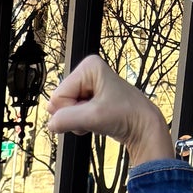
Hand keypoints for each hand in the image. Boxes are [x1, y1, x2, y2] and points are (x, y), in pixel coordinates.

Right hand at [46, 55, 173, 165]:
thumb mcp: (92, 117)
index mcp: (88, 66)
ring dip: (77, 120)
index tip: (91, 111)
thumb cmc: (126, 115)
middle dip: (74, 115)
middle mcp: (86, 72)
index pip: (58, 95)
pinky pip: (71, 113)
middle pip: (60, 101)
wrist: (141, 126)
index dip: (71, 110)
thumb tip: (51, 124)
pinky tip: (96, 119)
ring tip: (97, 117)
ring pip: (64, 110)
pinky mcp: (89, 97)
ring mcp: (87, 85)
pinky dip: (81, 122)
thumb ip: (66, 119)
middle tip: (93, 115)